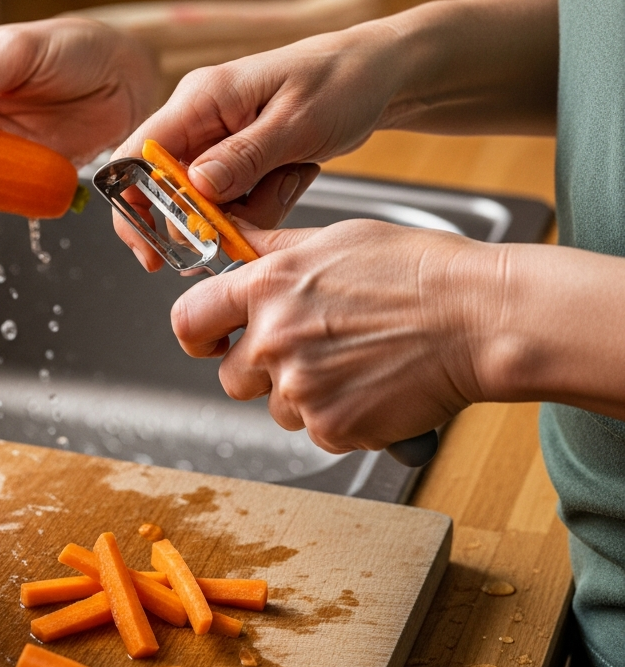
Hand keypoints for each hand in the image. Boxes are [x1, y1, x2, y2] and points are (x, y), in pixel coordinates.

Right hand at [112, 21, 399, 264]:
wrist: (381, 74)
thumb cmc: (344, 79)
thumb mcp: (297, 121)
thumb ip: (243, 157)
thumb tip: (195, 187)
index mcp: (200, 98)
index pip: (137, 156)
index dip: (135, 207)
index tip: (154, 250)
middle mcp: (200, 119)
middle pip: (168, 190)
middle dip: (207, 218)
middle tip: (250, 220)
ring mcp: (218, 141)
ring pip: (205, 204)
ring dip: (246, 212)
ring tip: (290, 177)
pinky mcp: (238, 159)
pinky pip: (233, 201)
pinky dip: (262, 204)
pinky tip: (293, 175)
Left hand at [170, 221, 499, 452]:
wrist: (478, 318)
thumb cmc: (416, 271)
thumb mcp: (332, 239)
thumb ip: (270, 249)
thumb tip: (230, 237)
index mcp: (266, 287)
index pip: (188, 319)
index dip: (197, 333)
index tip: (210, 338)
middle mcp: (273, 339)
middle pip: (230, 374)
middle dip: (259, 368)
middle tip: (309, 349)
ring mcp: (301, 388)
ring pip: (275, 406)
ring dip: (303, 393)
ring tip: (354, 362)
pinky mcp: (332, 428)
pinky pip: (316, 430)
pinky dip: (339, 415)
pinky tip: (372, 384)